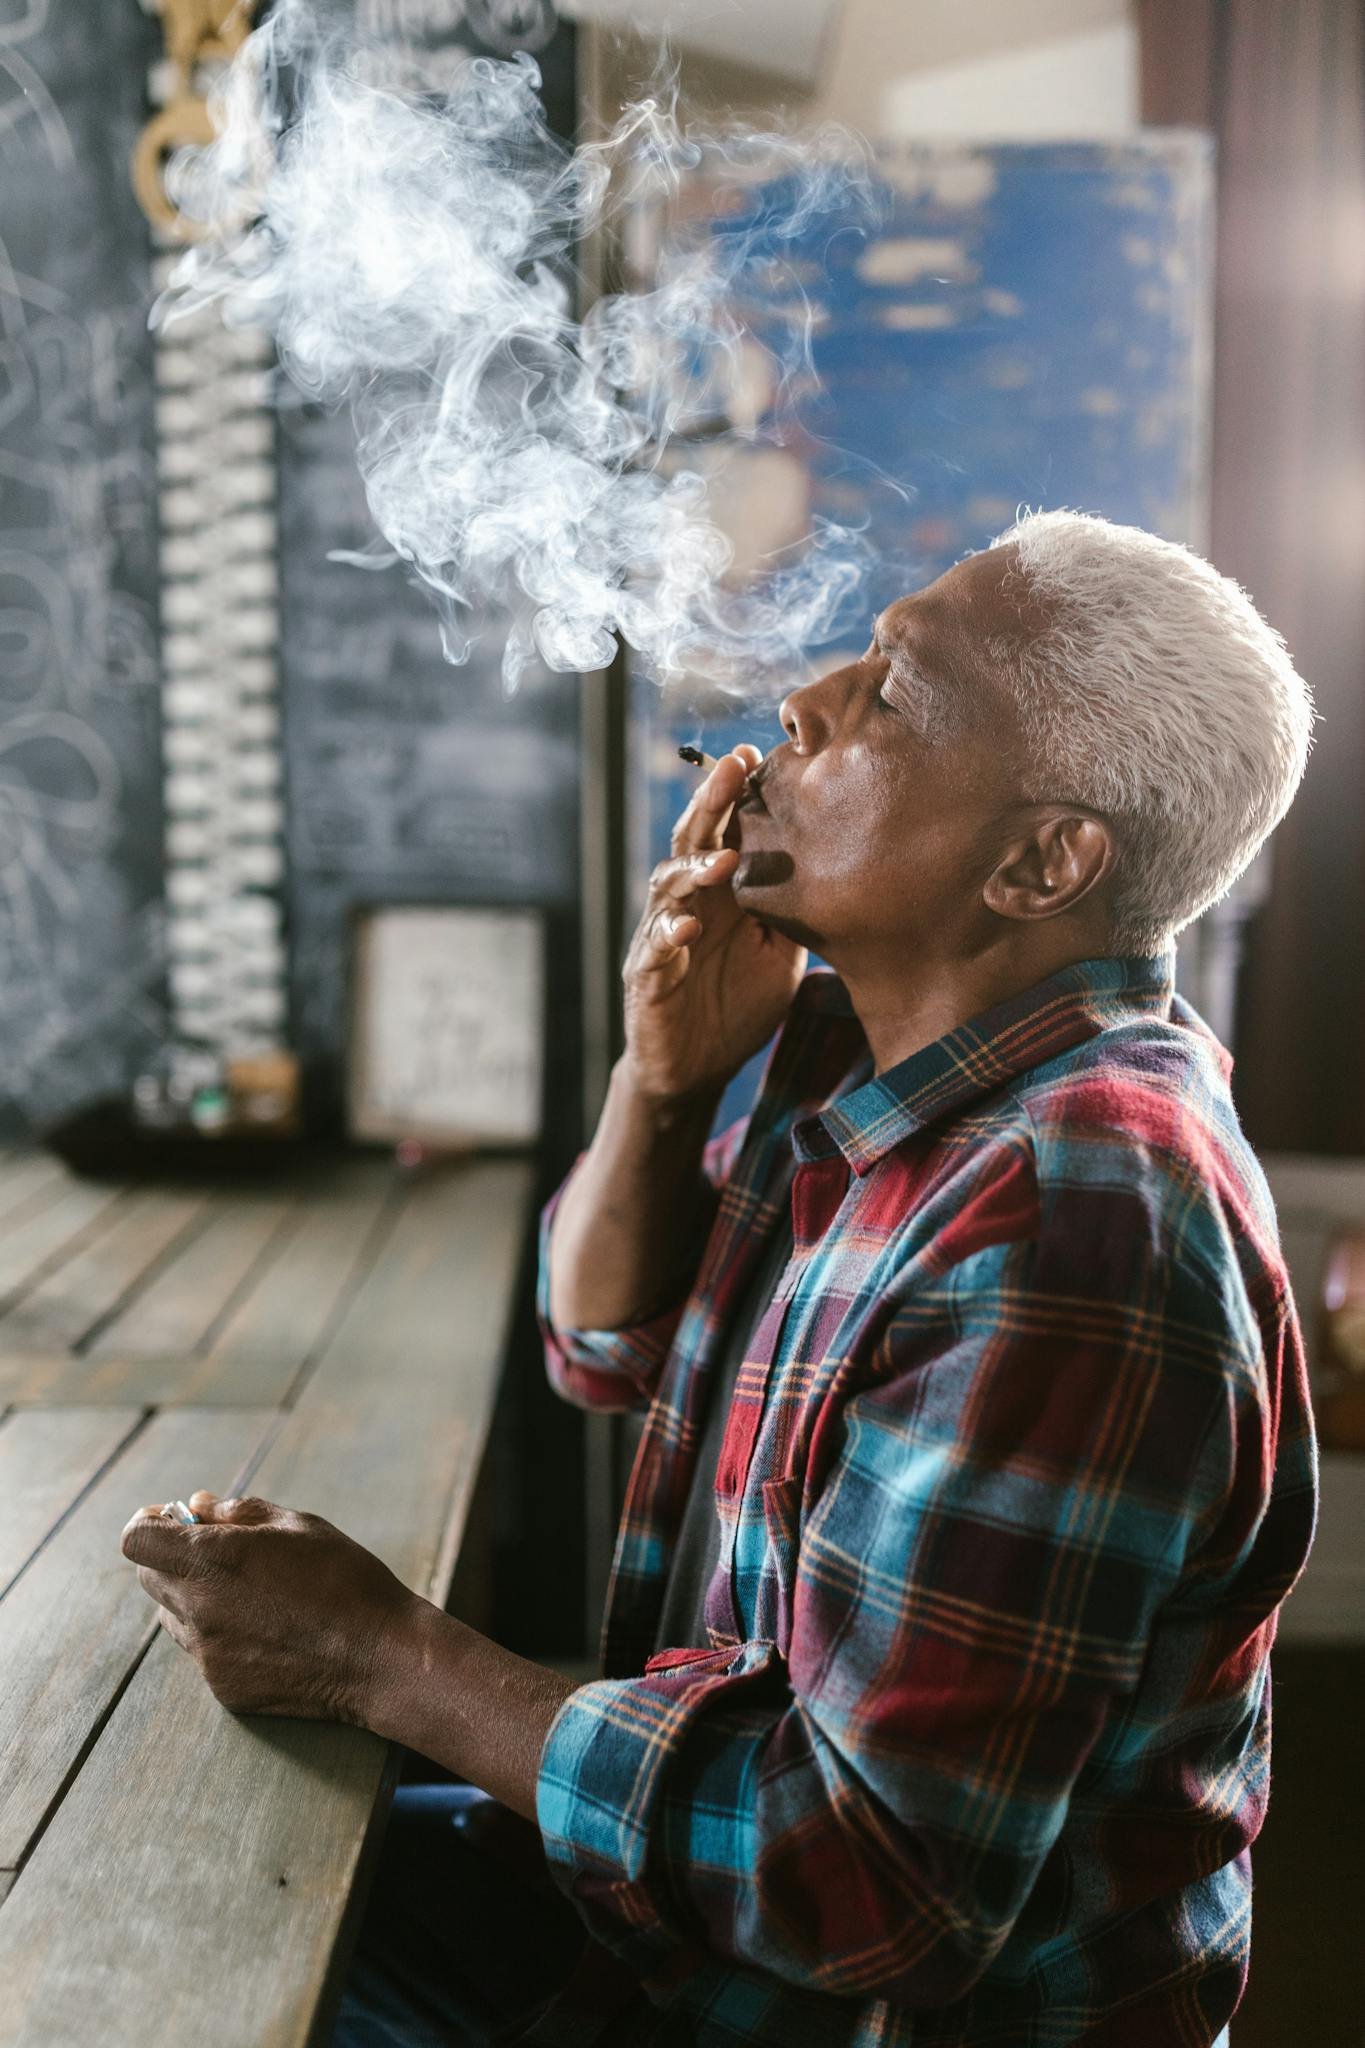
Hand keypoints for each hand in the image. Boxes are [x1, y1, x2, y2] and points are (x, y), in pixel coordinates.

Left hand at [120, 1491, 424, 1726]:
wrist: (378, 1657)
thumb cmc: (345, 1579)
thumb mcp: (300, 1526)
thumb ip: (242, 1513)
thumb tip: (200, 1506)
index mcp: (212, 1559)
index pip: (136, 1540)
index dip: (150, 1525)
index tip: (174, 1522)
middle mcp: (198, 1608)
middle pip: (148, 1577)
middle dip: (172, 1558)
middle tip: (216, 1552)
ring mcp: (206, 1654)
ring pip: (172, 1616)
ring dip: (192, 1598)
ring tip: (248, 1594)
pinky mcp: (221, 1688)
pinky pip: (202, 1652)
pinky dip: (220, 1635)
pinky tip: (267, 1631)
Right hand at [622, 747, 806, 1103]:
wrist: (697, 1069)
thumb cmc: (737, 1005)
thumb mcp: (783, 955)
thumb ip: (796, 912)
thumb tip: (844, 869)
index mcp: (721, 893)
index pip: (724, 830)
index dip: (734, 794)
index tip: (754, 754)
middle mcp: (688, 904)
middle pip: (693, 843)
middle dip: (709, 805)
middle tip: (731, 770)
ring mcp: (661, 938)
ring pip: (668, 888)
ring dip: (694, 870)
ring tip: (723, 860)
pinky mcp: (646, 978)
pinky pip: (653, 950)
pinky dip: (667, 935)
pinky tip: (687, 927)